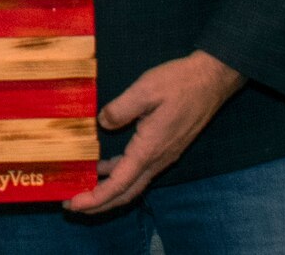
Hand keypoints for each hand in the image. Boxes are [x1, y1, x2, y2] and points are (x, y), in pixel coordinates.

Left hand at [65, 51, 243, 214]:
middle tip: (72, 205)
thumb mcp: (144, 90)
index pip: (119, 184)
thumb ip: (120, 109)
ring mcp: (164, 155)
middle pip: (126, 193)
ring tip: (83, 189)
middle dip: (99, 204)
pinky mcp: (166, 148)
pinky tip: (104, 167)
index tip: (74, 204)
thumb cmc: (179, 83)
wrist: (212, 80)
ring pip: (133, 184)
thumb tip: (102, 123)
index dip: (96, 198)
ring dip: (109, 191)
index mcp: (149, 149)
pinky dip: (120, 175)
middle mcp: (158, 159)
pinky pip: (140, 171)